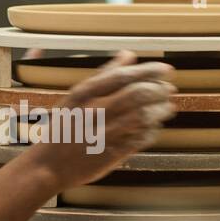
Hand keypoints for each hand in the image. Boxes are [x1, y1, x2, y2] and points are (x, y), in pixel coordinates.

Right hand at [24, 51, 176, 190]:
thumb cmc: (65, 126)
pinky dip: (153, 130)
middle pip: (137, 95)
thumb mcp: (77, 96)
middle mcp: (94, 111)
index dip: (149, 71)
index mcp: (84, 93)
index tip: (166, 70)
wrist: (49, 165)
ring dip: (161, 110)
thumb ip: (104, 75)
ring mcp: (104, 133)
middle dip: (159, 90)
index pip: (124, 76)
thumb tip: (129, 55)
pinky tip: (156, 126)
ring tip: (169, 107)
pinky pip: (140, 138)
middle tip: (170, 89)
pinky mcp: (112, 153)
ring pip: (142, 116)